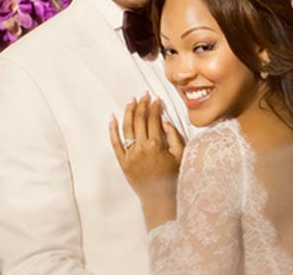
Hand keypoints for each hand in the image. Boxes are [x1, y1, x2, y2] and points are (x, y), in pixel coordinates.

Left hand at [109, 93, 185, 229]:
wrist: (160, 198)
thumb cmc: (173, 176)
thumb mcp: (179, 154)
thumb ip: (172, 135)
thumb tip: (163, 119)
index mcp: (156, 145)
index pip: (153, 120)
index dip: (155, 107)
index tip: (157, 99)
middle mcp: (141, 148)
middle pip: (139, 120)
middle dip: (142, 105)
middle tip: (144, 95)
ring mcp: (130, 155)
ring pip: (126, 128)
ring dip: (129, 112)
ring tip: (131, 101)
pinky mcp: (123, 162)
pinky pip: (115, 143)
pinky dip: (112, 130)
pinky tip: (112, 118)